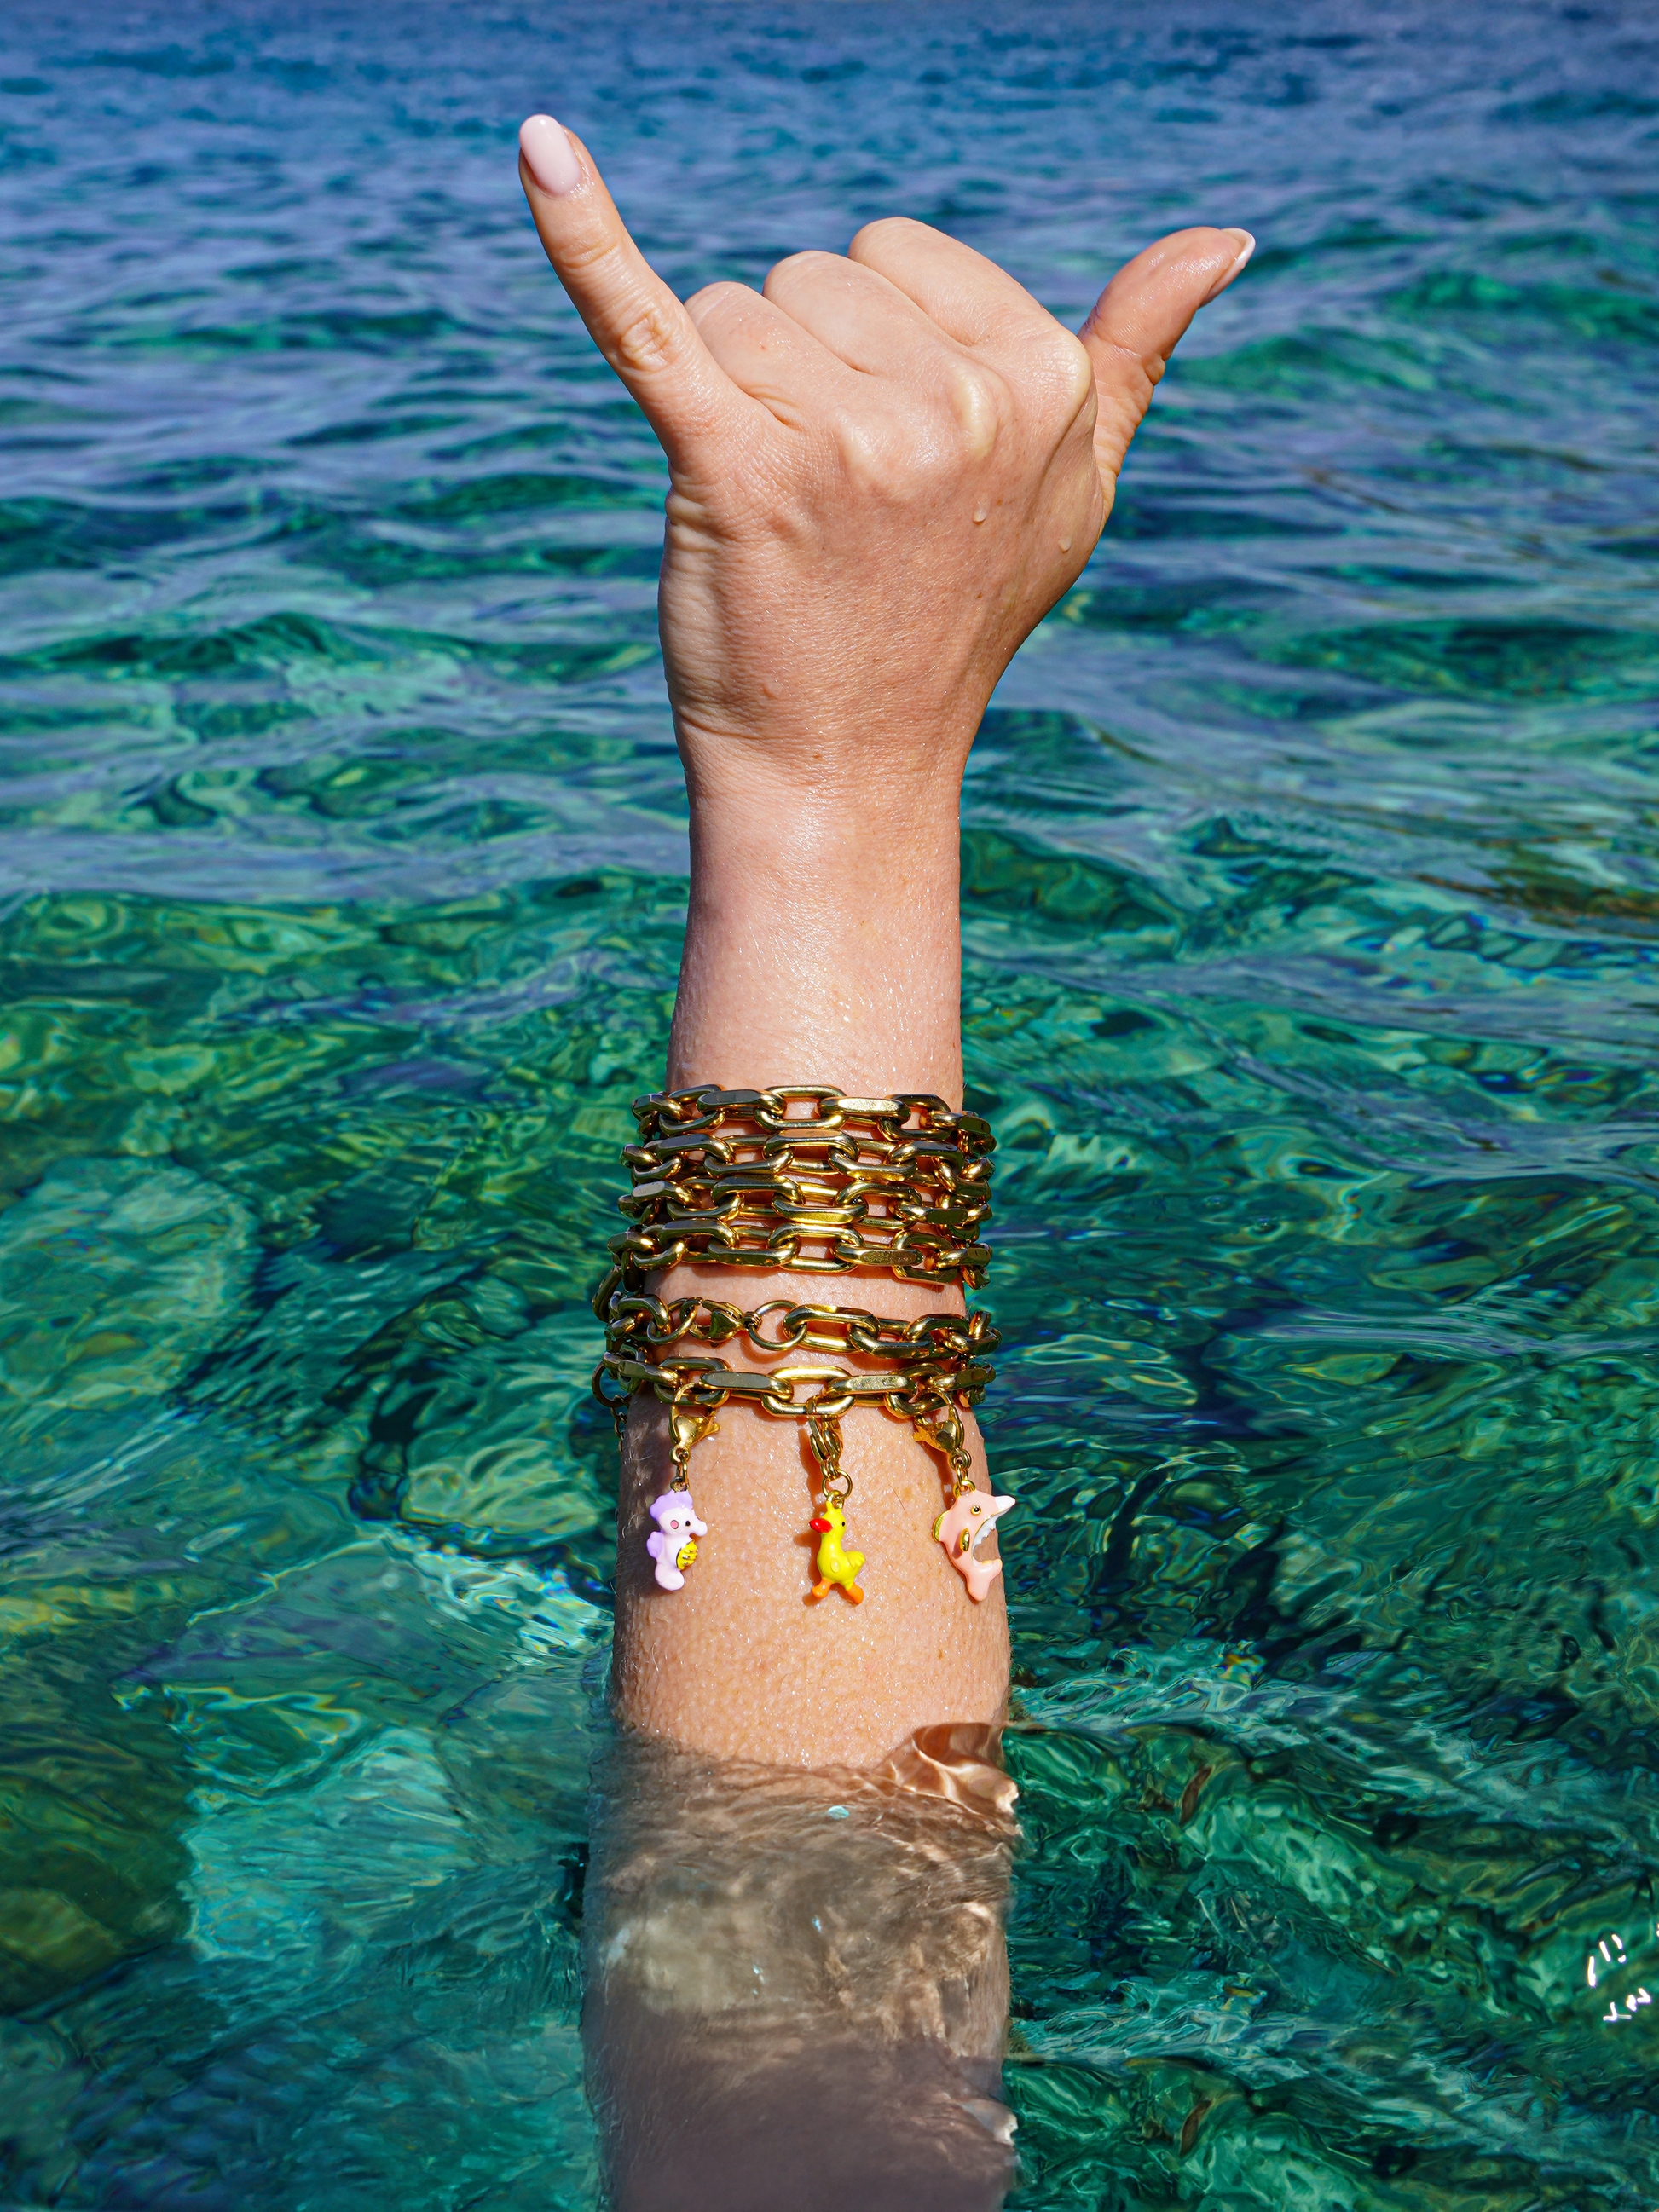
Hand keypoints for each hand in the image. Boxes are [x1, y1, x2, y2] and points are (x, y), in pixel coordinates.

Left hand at [518, 115, 1251, 818]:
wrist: (848, 769)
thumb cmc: (951, 623)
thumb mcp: (1075, 492)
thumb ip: (1135, 358)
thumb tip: (1227, 241)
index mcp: (1042, 384)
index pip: (898, 259)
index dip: (875, 349)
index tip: (895, 466)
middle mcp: (957, 404)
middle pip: (812, 277)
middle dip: (802, 372)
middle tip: (831, 507)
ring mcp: (846, 439)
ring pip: (735, 311)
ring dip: (735, 399)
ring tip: (781, 517)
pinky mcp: (731, 468)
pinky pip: (644, 321)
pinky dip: (581, 236)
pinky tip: (538, 150)